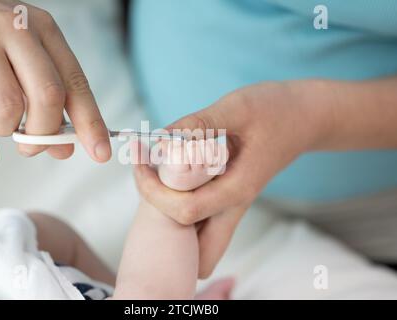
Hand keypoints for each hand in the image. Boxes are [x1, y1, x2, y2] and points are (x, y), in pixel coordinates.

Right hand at [0, 0, 110, 161]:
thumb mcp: (29, 52)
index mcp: (45, 30)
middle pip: (48, 96)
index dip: (91, 123)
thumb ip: (49, 97)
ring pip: (9, 106)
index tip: (101, 152)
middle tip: (35, 147)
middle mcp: (17, 31)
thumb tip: (63, 149)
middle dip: (46, 133)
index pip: (76, 84)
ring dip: (10, 130)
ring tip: (6, 127)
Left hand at [134, 80, 332, 276]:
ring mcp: (232, 202)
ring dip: (168, 209)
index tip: (139, 159)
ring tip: (155, 170)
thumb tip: (160, 139)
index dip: (152, 190)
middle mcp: (234, 204)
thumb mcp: (237, 108)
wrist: (305, 117)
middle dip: (157, 213)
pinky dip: (178, 197)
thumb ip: (199, 124)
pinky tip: (171, 167)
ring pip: (196, 234)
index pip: (184, 211)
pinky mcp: (228, 193)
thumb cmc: (276, 110)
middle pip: (192, 244)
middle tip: (145, 171)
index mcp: (237, 189)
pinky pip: (199, 212)